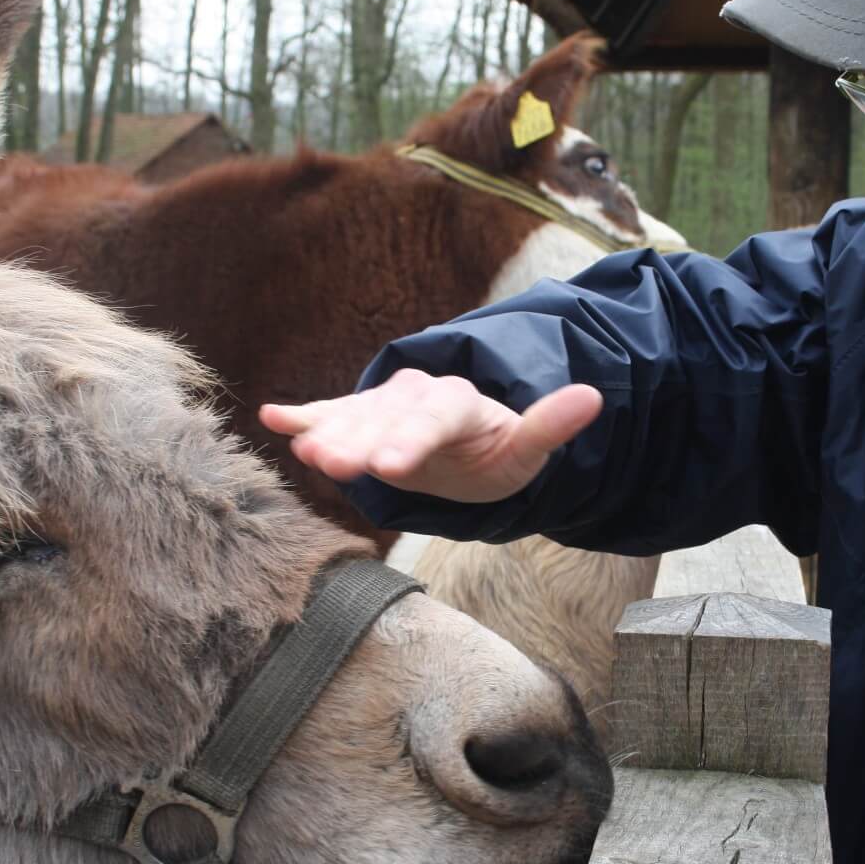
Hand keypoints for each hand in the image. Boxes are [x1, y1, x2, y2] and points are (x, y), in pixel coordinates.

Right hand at [260, 370, 601, 503]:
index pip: (436, 418)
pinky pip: (329, 413)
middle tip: (331, 462)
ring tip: (301, 451)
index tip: (388, 466)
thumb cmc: (496, 451)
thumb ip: (550, 426)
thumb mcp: (527, 447)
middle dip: (359, 439)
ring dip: (326, 432)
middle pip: (386, 418)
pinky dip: (302, 414)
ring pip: (353, 417)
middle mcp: (416, 396)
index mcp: (459, 404)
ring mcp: (383, 404)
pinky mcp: (360, 417)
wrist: (467, 440)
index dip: (411, 440)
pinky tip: (271, 417)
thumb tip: (593, 397)